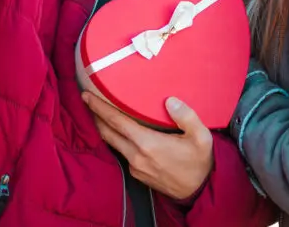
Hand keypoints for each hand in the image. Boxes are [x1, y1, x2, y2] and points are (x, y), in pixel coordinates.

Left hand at [83, 92, 213, 200]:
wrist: (198, 191)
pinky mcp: (137, 174)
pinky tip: (122, 132)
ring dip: (105, 128)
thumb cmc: (199, 162)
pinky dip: (117, 140)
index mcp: (148, 144)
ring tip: (101, 114)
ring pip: (113, 144)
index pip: (117, 122)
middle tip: (87, 100)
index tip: (87, 96)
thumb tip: (171, 101)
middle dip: (95, 116)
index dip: (100, 109)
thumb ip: (186, 116)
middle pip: (108, 133)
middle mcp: (137, 156)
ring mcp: (135, 166)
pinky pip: (123, 153)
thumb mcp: (201, 137)